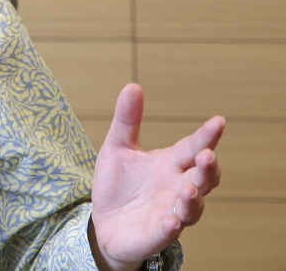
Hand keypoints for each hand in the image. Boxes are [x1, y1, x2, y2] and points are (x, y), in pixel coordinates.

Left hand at [89, 83, 223, 270]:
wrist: (103, 222)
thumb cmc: (118, 184)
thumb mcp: (118, 147)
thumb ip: (127, 120)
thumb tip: (132, 86)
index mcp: (170, 164)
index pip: (192, 148)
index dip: (206, 136)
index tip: (218, 122)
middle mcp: (176, 188)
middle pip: (202, 178)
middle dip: (208, 168)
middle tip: (207, 155)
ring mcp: (169, 213)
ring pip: (191, 208)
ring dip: (193, 199)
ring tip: (189, 188)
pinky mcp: (154, 235)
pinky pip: (167, 234)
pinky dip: (170, 228)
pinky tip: (170, 222)